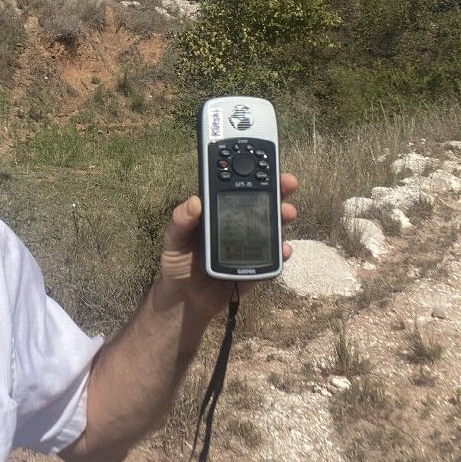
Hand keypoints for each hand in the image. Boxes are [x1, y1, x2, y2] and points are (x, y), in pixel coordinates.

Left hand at [156, 173, 297, 319]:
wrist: (186, 298)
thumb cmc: (178, 261)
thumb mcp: (173, 239)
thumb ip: (180, 220)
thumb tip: (195, 201)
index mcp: (218, 210)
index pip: (237, 186)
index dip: (251, 173)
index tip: (264, 163)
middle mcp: (239, 222)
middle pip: (262, 201)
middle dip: (278, 189)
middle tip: (288, 182)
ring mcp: (250, 243)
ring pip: (272, 225)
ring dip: (283, 216)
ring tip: (288, 212)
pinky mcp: (256, 265)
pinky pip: (272, 257)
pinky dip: (281, 251)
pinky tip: (283, 247)